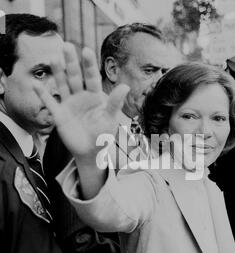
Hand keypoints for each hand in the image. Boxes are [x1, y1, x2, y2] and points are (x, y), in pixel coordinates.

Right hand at [34, 43, 129, 162]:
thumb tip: (126, 86)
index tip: (86, 50)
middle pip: (75, 77)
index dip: (89, 65)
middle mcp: (81, 97)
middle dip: (72, 62)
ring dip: (58, 73)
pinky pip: (50, 103)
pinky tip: (36, 84)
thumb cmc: (102, 136)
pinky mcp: (59, 114)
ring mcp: (69, 104)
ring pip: (63, 85)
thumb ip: (115, 103)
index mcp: (95, 96)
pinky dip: (43, 94)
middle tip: (67, 45)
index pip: (92, 78)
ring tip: (54, 58)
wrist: (90, 152)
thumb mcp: (109, 119)